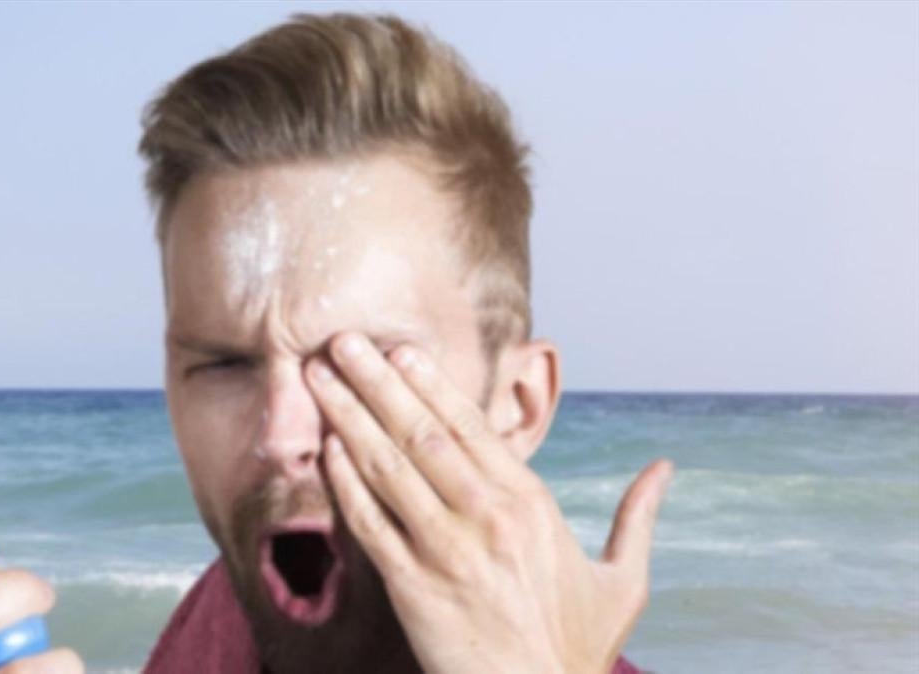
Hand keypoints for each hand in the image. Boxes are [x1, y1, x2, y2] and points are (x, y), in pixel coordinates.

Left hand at [305, 332, 672, 673]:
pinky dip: (345, 483)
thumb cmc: (576, 648)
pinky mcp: (412, 589)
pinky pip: (370, 523)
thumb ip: (637, 516)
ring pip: (388, 467)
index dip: (430, 383)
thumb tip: (665, 467)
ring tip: (319, 377)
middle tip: (342, 341)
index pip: (472, 426)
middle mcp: (486, 517)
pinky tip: (324, 448)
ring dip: (349, 416)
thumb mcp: (622, 581)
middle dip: (376, 381)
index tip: (399, 350)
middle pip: (422, 432)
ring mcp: (446, 551)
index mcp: (531, 505)